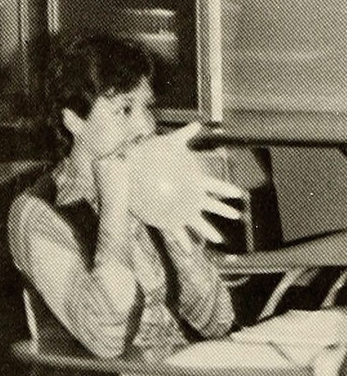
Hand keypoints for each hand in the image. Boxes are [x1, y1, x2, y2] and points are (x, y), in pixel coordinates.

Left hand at [126, 123, 243, 249]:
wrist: (136, 170)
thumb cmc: (154, 156)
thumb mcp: (169, 144)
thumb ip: (183, 135)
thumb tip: (197, 124)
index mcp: (191, 181)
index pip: (211, 184)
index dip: (225, 189)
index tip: (239, 193)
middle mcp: (188, 196)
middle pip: (209, 204)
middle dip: (222, 210)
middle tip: (237, 215)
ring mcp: (179, 207)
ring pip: (196, 220)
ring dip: (207, 229)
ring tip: (218, 239)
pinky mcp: (167, 216)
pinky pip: (175, 230)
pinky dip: (182, 240)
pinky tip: (188, 251)